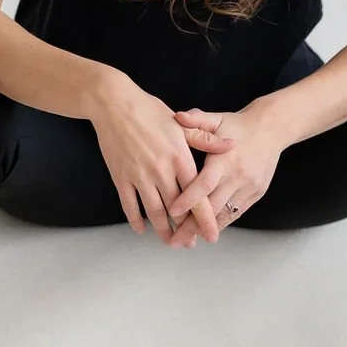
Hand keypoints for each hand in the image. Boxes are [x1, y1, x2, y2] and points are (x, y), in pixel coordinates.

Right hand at [89, 73, 235, 246]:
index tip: (211, 235)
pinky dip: (136, 220)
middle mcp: (160, 170)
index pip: (196, 195)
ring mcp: (138, 175)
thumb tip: (232, 145)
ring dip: (162, 229)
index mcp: (179, 157)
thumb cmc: (149, 110)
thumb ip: (206, 139)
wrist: (113, 103)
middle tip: (191, 243)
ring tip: (170, 241)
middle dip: (185, 229)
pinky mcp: (120, 177)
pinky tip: (142, 229)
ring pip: (154, 211)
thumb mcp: (181, 123)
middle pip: (176, 208)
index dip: (204, 218)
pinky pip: (129, 205)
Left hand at [165, 105, 283, 246]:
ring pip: (225, 215)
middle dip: (192, 226)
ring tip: (187, 242)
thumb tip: (177, 117)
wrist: (272, 130)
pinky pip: (236, 213)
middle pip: (212, 207)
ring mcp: (248, 187)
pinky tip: (207, 231)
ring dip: (206, 229)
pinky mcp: (256, 194)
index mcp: (225, 159)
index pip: (204, 184)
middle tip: (174, 241)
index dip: (188, 199)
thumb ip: (196, 121)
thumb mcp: (217, 119)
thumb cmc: (238, 125)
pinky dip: (221, 223)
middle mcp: (237, 176)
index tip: (172, 212)